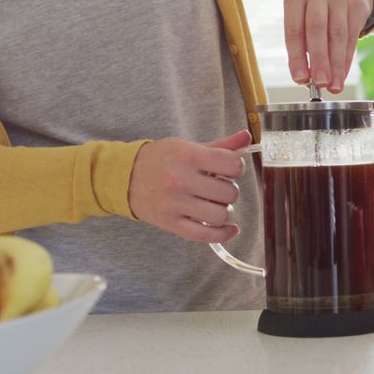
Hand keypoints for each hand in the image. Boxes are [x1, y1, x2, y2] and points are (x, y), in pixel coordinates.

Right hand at [127, 130, 251, 242]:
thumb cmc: (162, 159)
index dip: (237, 168)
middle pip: (229, 193)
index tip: (230, 169)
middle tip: (218, 187)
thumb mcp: (189, 147)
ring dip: (224, 211)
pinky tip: (230, 228)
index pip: (232, 164)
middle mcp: (181, 180)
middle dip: (230, 190)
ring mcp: (175, 204)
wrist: (125, 177)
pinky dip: (223, 234)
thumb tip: (247, 137)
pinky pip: (205, 236)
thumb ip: (221, 145)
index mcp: (188, 156)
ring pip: (220, 215)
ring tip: (215, 204)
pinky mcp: (170, 223)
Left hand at [284, 0, 372, 93]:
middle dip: (319, 60)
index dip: (297, 56)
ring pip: (337, 35)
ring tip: (333, 85)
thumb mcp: (301, 21)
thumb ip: (300, 46)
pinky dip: (346, 60)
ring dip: (335, 64)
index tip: (300, 78)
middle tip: (320, 83)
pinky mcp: (357, 4)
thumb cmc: (313, 12)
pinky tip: (342, 75)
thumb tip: (305, 78)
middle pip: (317, 29)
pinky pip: (352, 37)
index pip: (294, 29)